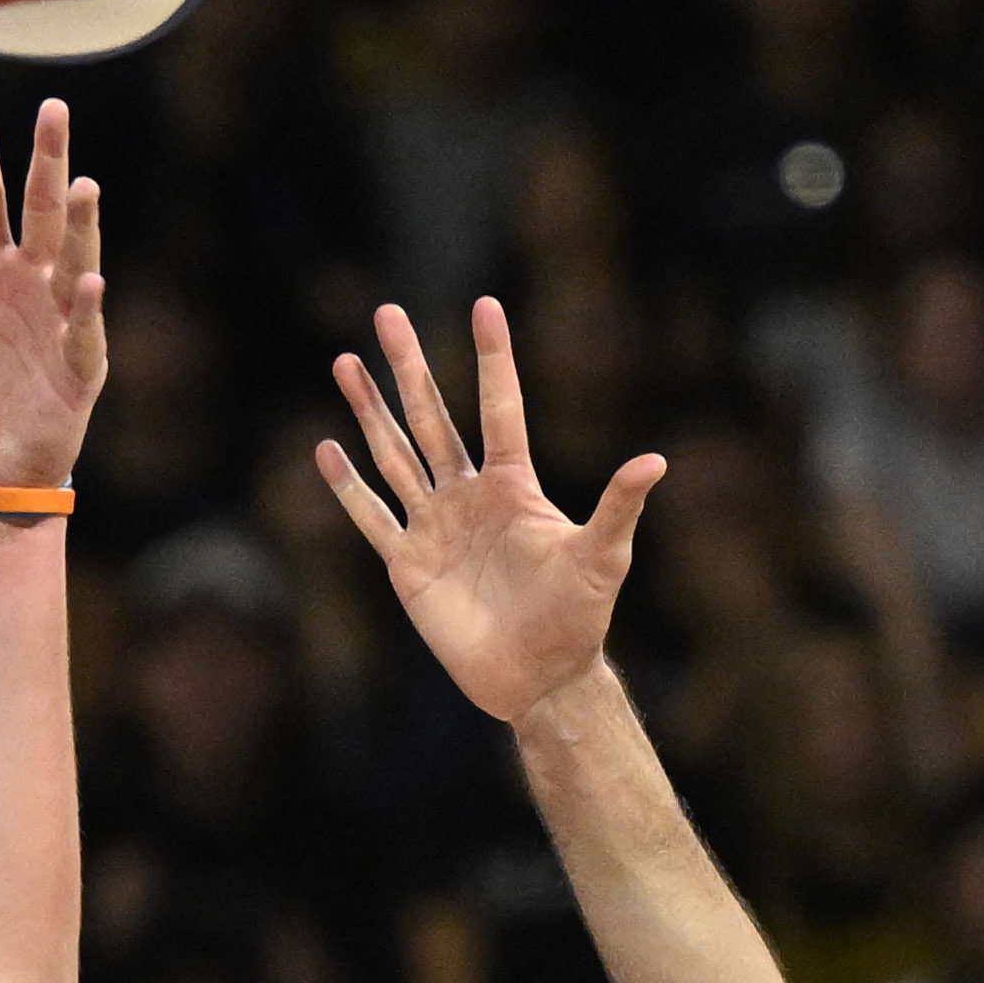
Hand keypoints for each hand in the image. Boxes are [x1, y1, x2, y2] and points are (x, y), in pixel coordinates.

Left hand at [0, 97, 106, 487]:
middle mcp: (25, 286)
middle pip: (39, 212)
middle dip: (46, 162)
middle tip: (53, 109)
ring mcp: (57, 322)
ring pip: (72, 261)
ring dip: (79, 225)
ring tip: (82, 183)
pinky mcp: (77, 366)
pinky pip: (83, 331)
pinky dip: (86, 308)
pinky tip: (89, 280)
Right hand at [313, 300, 665, 726]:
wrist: (538, 677)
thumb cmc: (579, 616)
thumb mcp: (603, 558)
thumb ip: (618, 507)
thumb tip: (656, 460)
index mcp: (514, 485)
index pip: (499, 408)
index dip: (494, 359)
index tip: (486, 305)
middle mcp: (468, 495)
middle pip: (432, 418)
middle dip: (410, 366)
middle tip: (389, 313)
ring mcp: (434, 527)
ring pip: (394, 455)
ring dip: (369, 411)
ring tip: (345, 363)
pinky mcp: (408, 565)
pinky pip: (372, 518)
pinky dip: (348, 488)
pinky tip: (327, 450)